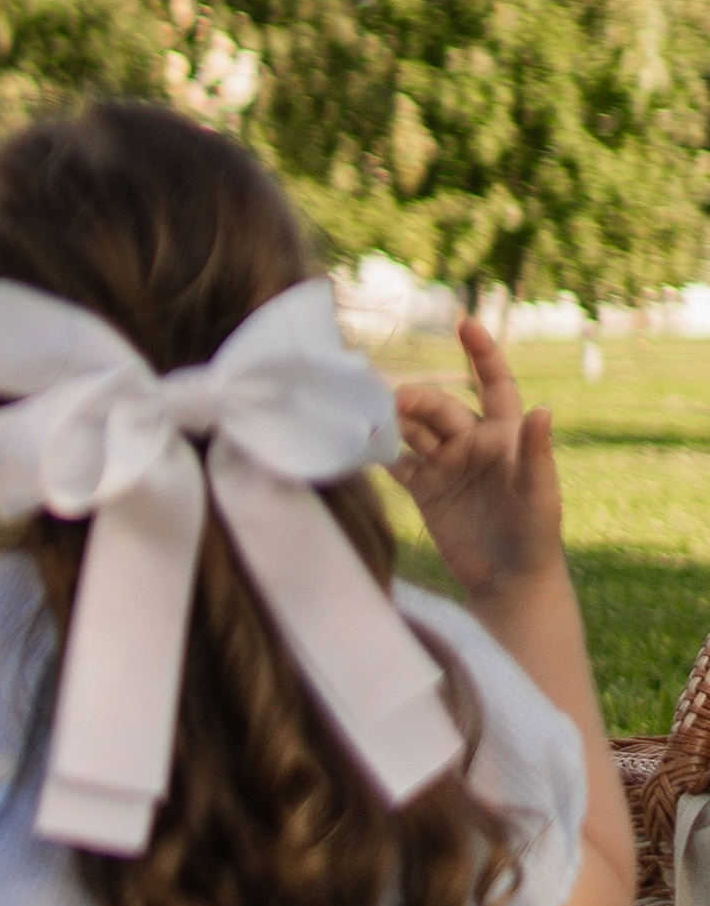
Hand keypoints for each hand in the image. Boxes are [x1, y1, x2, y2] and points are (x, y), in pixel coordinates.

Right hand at [392, 316, 565, 598]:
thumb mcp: (542, 496)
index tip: (465, 324)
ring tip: (371, 413)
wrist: (510, 582)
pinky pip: (398, 461)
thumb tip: (543, 409)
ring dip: (394, 418)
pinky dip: (380, 450)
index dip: (483, 354)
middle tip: (395, 402)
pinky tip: (362, 441)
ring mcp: (446, 465)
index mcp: (504, 436)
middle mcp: (473, 443)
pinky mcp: (425, 489)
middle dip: (418, 399)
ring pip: (413, 429)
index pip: (494, 384)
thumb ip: (537, 454)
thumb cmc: (536, 537)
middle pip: (439, 407)